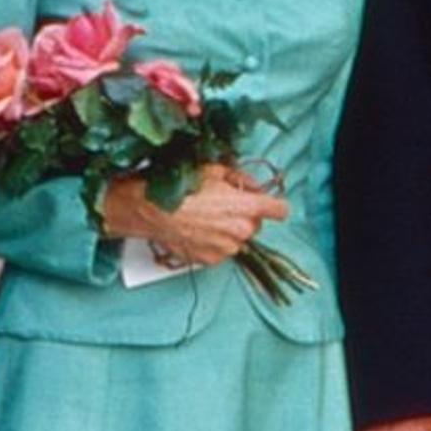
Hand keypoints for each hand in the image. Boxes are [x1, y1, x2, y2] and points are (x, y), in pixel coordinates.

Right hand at [102, 162, 287, 265]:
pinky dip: (215, 242)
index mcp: (247, 207)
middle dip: (246, 215)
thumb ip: (241, 178)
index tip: (273, 205)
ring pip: (239, 238)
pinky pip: (222, 250)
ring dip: (230, 230)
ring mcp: (226, 248)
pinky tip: (199, 229)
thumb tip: (254, 185)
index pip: (280, 210)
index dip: (276, 205)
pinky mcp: (211, 260)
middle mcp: (241, 231)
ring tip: (207, 217)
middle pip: (256, 224)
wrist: (151, 210)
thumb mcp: (215, 170)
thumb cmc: (181, 187)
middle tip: (226, 204)